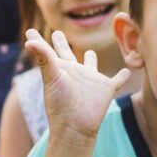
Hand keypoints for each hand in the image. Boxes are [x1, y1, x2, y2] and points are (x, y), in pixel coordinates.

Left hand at [25, 29, 129, 143]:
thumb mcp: (51, 77)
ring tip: (91, 52)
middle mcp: (73, 72)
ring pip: (91, 65)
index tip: (29, 31)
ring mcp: (90, 79)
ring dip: (92, 59)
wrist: (76, 126)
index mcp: (59, 69)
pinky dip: (123, 76)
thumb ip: (43, 58)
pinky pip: (117, 80)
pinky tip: (128, 71)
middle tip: (57, 33)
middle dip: (61, 43)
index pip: (46, 50)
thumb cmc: (60, 103)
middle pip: (66, 53)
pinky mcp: (105, 88)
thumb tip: (28, 41)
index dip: (38, 40)